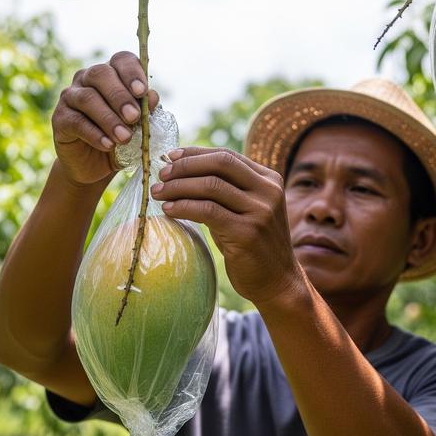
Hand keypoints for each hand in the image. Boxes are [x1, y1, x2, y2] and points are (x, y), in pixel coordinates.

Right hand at [52, 51, 158, 185]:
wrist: (95, 165)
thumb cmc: (119, 138)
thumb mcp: (138, 126)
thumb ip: (146, 110)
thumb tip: (152, 97)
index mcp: (112, 74)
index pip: (121, 60)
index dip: (132, 72)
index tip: (142, 91)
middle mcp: (87, 79)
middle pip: (101, 74)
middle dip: (119, 96)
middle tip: (134, 117)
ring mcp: (70, 96)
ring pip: (87, 98)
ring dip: (109, 118)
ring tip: (124, 137)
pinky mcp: (59, 118)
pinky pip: (76, 121)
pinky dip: (94, 134)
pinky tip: (108, 145)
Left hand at [151, 147, 304, 304]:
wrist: (277, 281)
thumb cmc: (253, 244)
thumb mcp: (244, 209)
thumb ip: (226, 190)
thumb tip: (180, 170)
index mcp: (269, 180)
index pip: (227, 156)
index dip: (196, 154)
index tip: (170, 157)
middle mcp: (268, 191)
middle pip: (220, 163)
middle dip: (186, 166)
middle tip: (161, 175)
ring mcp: (260, 212)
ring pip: (211, 186)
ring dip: (178, 187)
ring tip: (158, 193)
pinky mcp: (248, 233)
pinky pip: (208, 211)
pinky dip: (184, 207)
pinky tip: (169, 210)